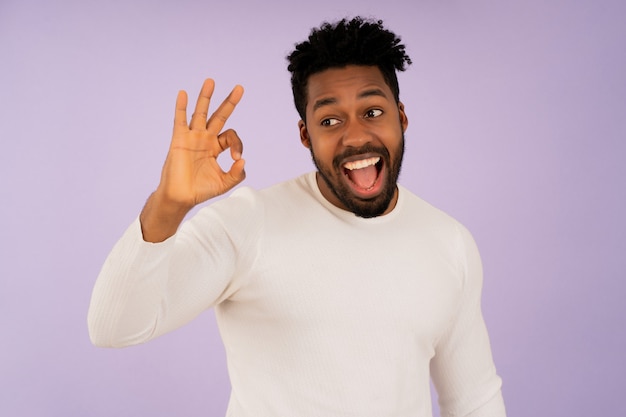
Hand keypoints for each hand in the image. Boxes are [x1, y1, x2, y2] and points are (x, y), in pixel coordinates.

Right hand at [157, 78, 245, 208]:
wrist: (181, 197)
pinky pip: (180, 120)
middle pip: (219, 116)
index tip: (236, 158)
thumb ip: (237, 174)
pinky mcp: (180, 139)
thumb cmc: (200, 190)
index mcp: (215, 147)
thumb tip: (242, 160)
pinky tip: (183, 94)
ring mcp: (192, 137)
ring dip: (205, 97)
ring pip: (200, 112)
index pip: (231, 136)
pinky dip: (181, 107)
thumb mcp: (224, 183)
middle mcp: (205, 139)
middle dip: (229, 102)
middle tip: (240, 88)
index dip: (237, 145)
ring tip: (211, 81)